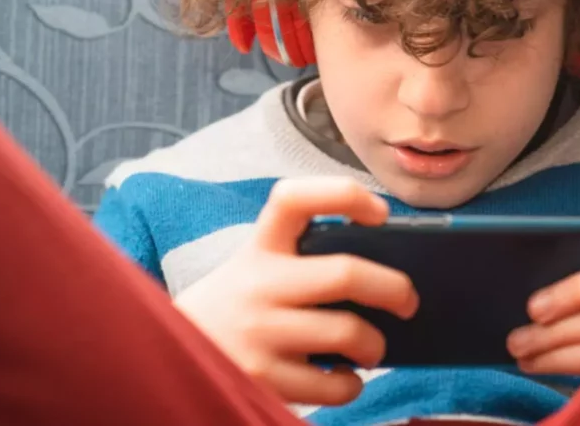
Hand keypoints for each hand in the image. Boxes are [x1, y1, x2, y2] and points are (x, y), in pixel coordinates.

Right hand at [174, 177, 418, 405]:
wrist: (170, 354)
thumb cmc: (241, 304)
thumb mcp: (259, 268)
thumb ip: (307, 260)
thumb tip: (389, 274)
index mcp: (260, 245)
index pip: (294, 197)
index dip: (344, 194)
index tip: (379, 214)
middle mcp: (257, 283)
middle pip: (345, 273)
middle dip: (394, 288)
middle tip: (408, 301)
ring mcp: (258, 332)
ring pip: (347, 332)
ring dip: (376, 344)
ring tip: (374, 347)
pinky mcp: (261, 378)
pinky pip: (332, 384)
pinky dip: (350, 385)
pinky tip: (344, 378)